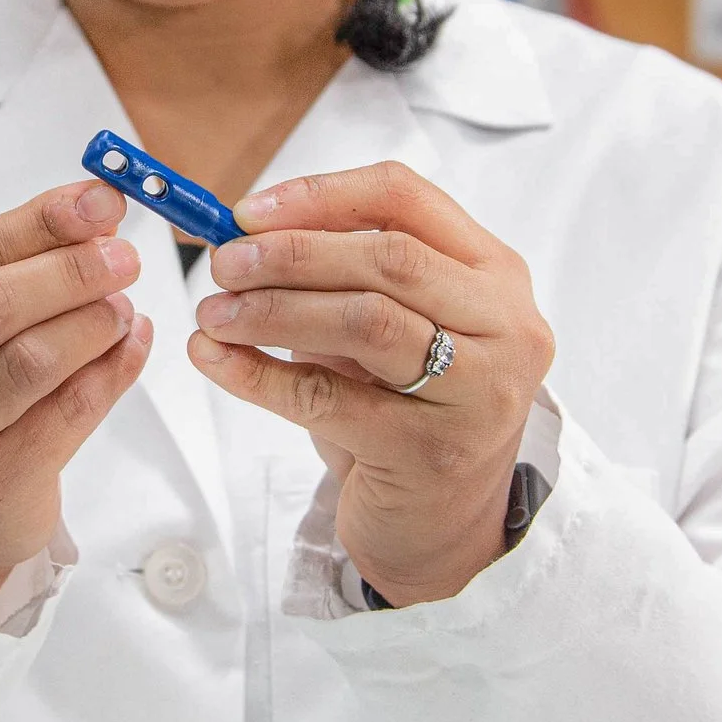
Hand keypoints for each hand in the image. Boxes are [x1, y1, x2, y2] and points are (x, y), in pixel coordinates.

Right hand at [0, 180, 151, 621]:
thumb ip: (2, 272)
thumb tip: (91, 210)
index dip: (36, 223)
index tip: (98, 200)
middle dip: (67, 271)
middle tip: (123, 256)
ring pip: (28, 361)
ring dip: (92, 322)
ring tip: (124, 306)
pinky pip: (65, 415)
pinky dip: (111, 372)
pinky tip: (132, 346)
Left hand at [187, 163, 553, 605]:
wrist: (442, 526)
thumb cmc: (406, 409)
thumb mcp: (388, 327)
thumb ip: (337, 275)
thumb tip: (241, 233)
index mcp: (494, 272)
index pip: (407, 198)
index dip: (319, 195)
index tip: (247, 212)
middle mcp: (506, 325)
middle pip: (389, 257)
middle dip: (290, 253)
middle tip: (223, 265)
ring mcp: (480, 391)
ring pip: (365, 320)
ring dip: (273, 309)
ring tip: (214, 313)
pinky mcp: (433, 452)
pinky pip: (328, 399)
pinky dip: (260, 374)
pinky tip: (215, 360)